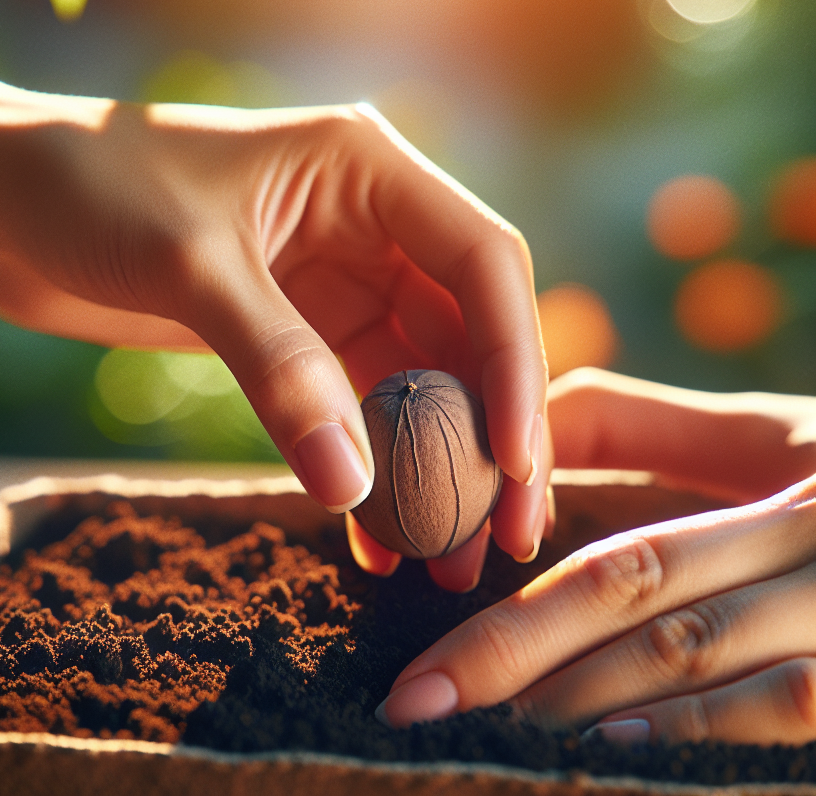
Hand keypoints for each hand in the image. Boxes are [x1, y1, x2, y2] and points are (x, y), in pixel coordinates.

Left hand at [0, 0, 548, 573]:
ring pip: (415, 377)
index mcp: (366, 169)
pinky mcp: (292, 330)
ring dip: (432, 463)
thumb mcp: (190, 267)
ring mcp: (333, 280)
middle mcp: (367, 222)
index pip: (482, 262)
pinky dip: (368, 464)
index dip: (512, 360)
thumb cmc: (87, 185)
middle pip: (461, 333)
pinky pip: (354, 402)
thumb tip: (358, 486)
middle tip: (499, 536)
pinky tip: (371, 532)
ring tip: (446, 556)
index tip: (517, 461)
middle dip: (482, 433)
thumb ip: (279, 369)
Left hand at [376, 368, 815, 745]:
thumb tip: (530, 438)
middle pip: (645, 605)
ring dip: (589, 712)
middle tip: (409, 709)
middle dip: (514, 663)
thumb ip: (650, 432)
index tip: (425, 652)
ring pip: (707, 668)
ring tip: (483, 741)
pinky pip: (785, 719)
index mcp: (789, 486)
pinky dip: (694, 741)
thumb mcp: (777, 443)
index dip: (517, 602)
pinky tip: (611, 756)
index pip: (625, 547)